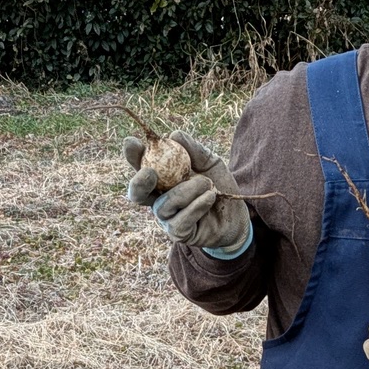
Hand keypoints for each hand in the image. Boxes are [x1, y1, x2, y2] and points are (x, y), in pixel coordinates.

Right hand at [124, 132, 251, 255]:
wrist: (237, 214)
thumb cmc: (218, 185)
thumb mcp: (209, 162)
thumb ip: (193, 149)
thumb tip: (173, 135)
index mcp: (160, 178)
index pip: (140, 167)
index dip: (133, 156)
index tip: (132, 142)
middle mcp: (158, 198)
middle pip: (137, 194)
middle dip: (138, 182)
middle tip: (149, 172)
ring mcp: (167, 218)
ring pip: (164, 205)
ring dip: (186, 191)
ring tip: (207, 183)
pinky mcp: (178, 233)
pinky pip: (180, 220)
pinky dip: (196, 206)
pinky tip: (211, 197)